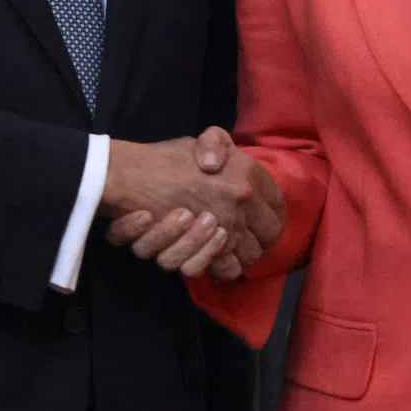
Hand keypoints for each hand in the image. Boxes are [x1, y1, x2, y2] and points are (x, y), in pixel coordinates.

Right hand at [105, 127, 282, 277]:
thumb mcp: (200, 140)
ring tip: (226, 246)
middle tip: (248, 239)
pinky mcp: (201, 250)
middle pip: (269, 236)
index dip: (275, 216)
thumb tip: (219, 164)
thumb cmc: (166, 159)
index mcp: (245, 175)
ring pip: (246, 256)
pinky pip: (221, 270)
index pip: (279, 205)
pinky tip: (214, 260)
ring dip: (239, 255)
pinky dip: (218, 267)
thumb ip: (219, 145)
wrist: (131, 178)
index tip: (267, 222)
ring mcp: (221, 228)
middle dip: (261, 240)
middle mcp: (239, 202)